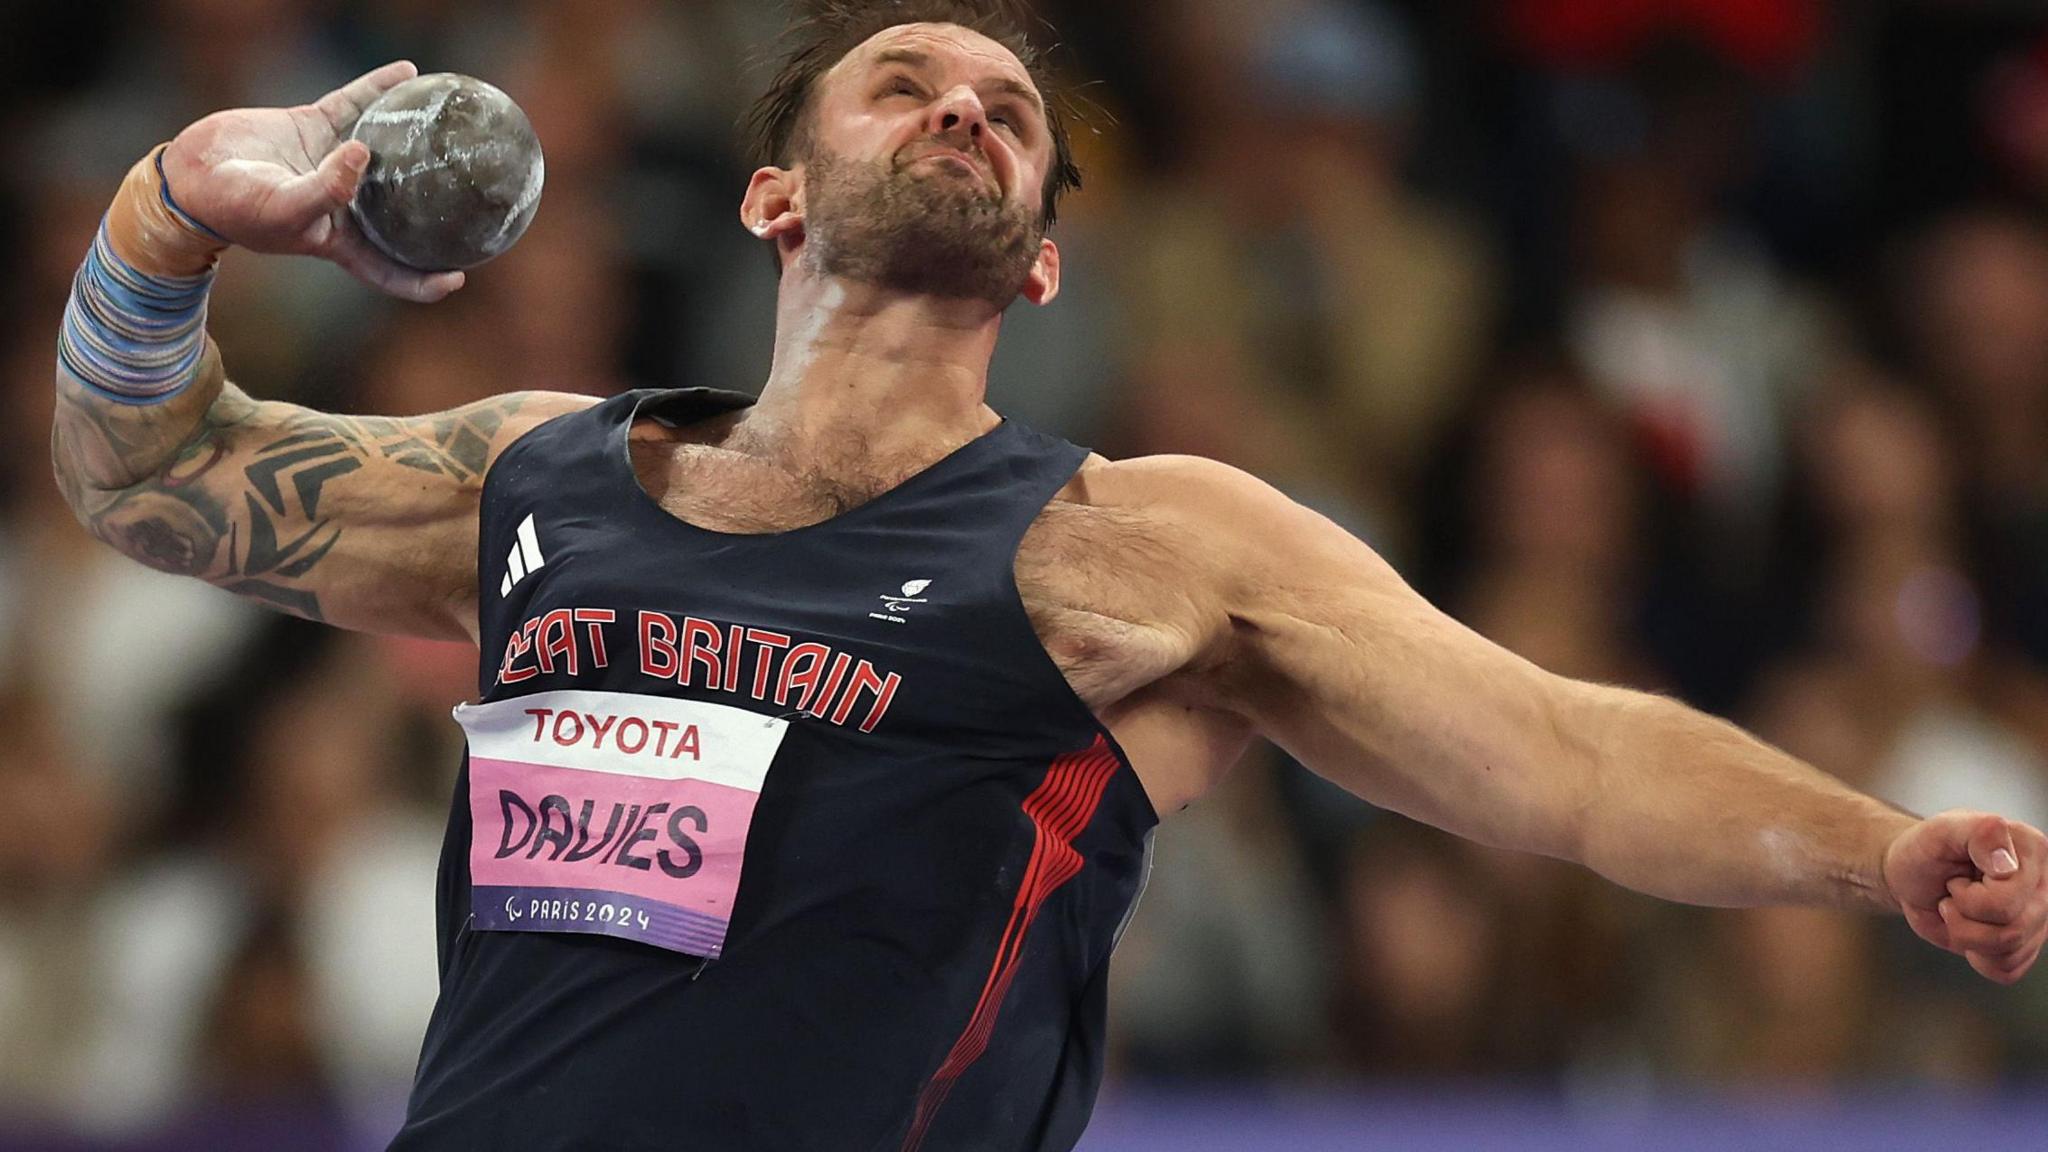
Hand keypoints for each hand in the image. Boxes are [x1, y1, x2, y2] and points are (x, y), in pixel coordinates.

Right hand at [158, 60, 462, 302]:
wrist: (193, 170)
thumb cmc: (237, 207)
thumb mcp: (284, 208)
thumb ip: (327, 189)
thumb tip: (364, 153)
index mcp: (341, 239)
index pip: (390, 270)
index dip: (423, 279)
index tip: (458, 276)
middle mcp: (345, 203)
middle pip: (401, 210)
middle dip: (437, 207)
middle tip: (478, 196)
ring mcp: (333, 163)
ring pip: (387, 150)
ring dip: (417, 137)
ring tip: (454, 123)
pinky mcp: (316, 127)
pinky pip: (356, 105)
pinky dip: (379, 88)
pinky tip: (408, 72)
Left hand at [1884, 810, 2047, 983]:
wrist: (1912, 877)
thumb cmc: (1925, 851)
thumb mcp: (1940, 832)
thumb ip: (1977, 833)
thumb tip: (2007, 864)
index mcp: (2032, 849)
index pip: (2008, 901)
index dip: (1968, 897)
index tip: (1956, 875)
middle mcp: (2045, 883)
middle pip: (2011, 931)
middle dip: (1963, 918)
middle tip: (1952, 893)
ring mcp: (2040, 915)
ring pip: (2009, 952)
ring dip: (1966, 936)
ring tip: (1957, 909)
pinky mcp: (2027, 943)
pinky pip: (2007, 969)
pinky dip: (1978, 957)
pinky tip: (1970, 929)